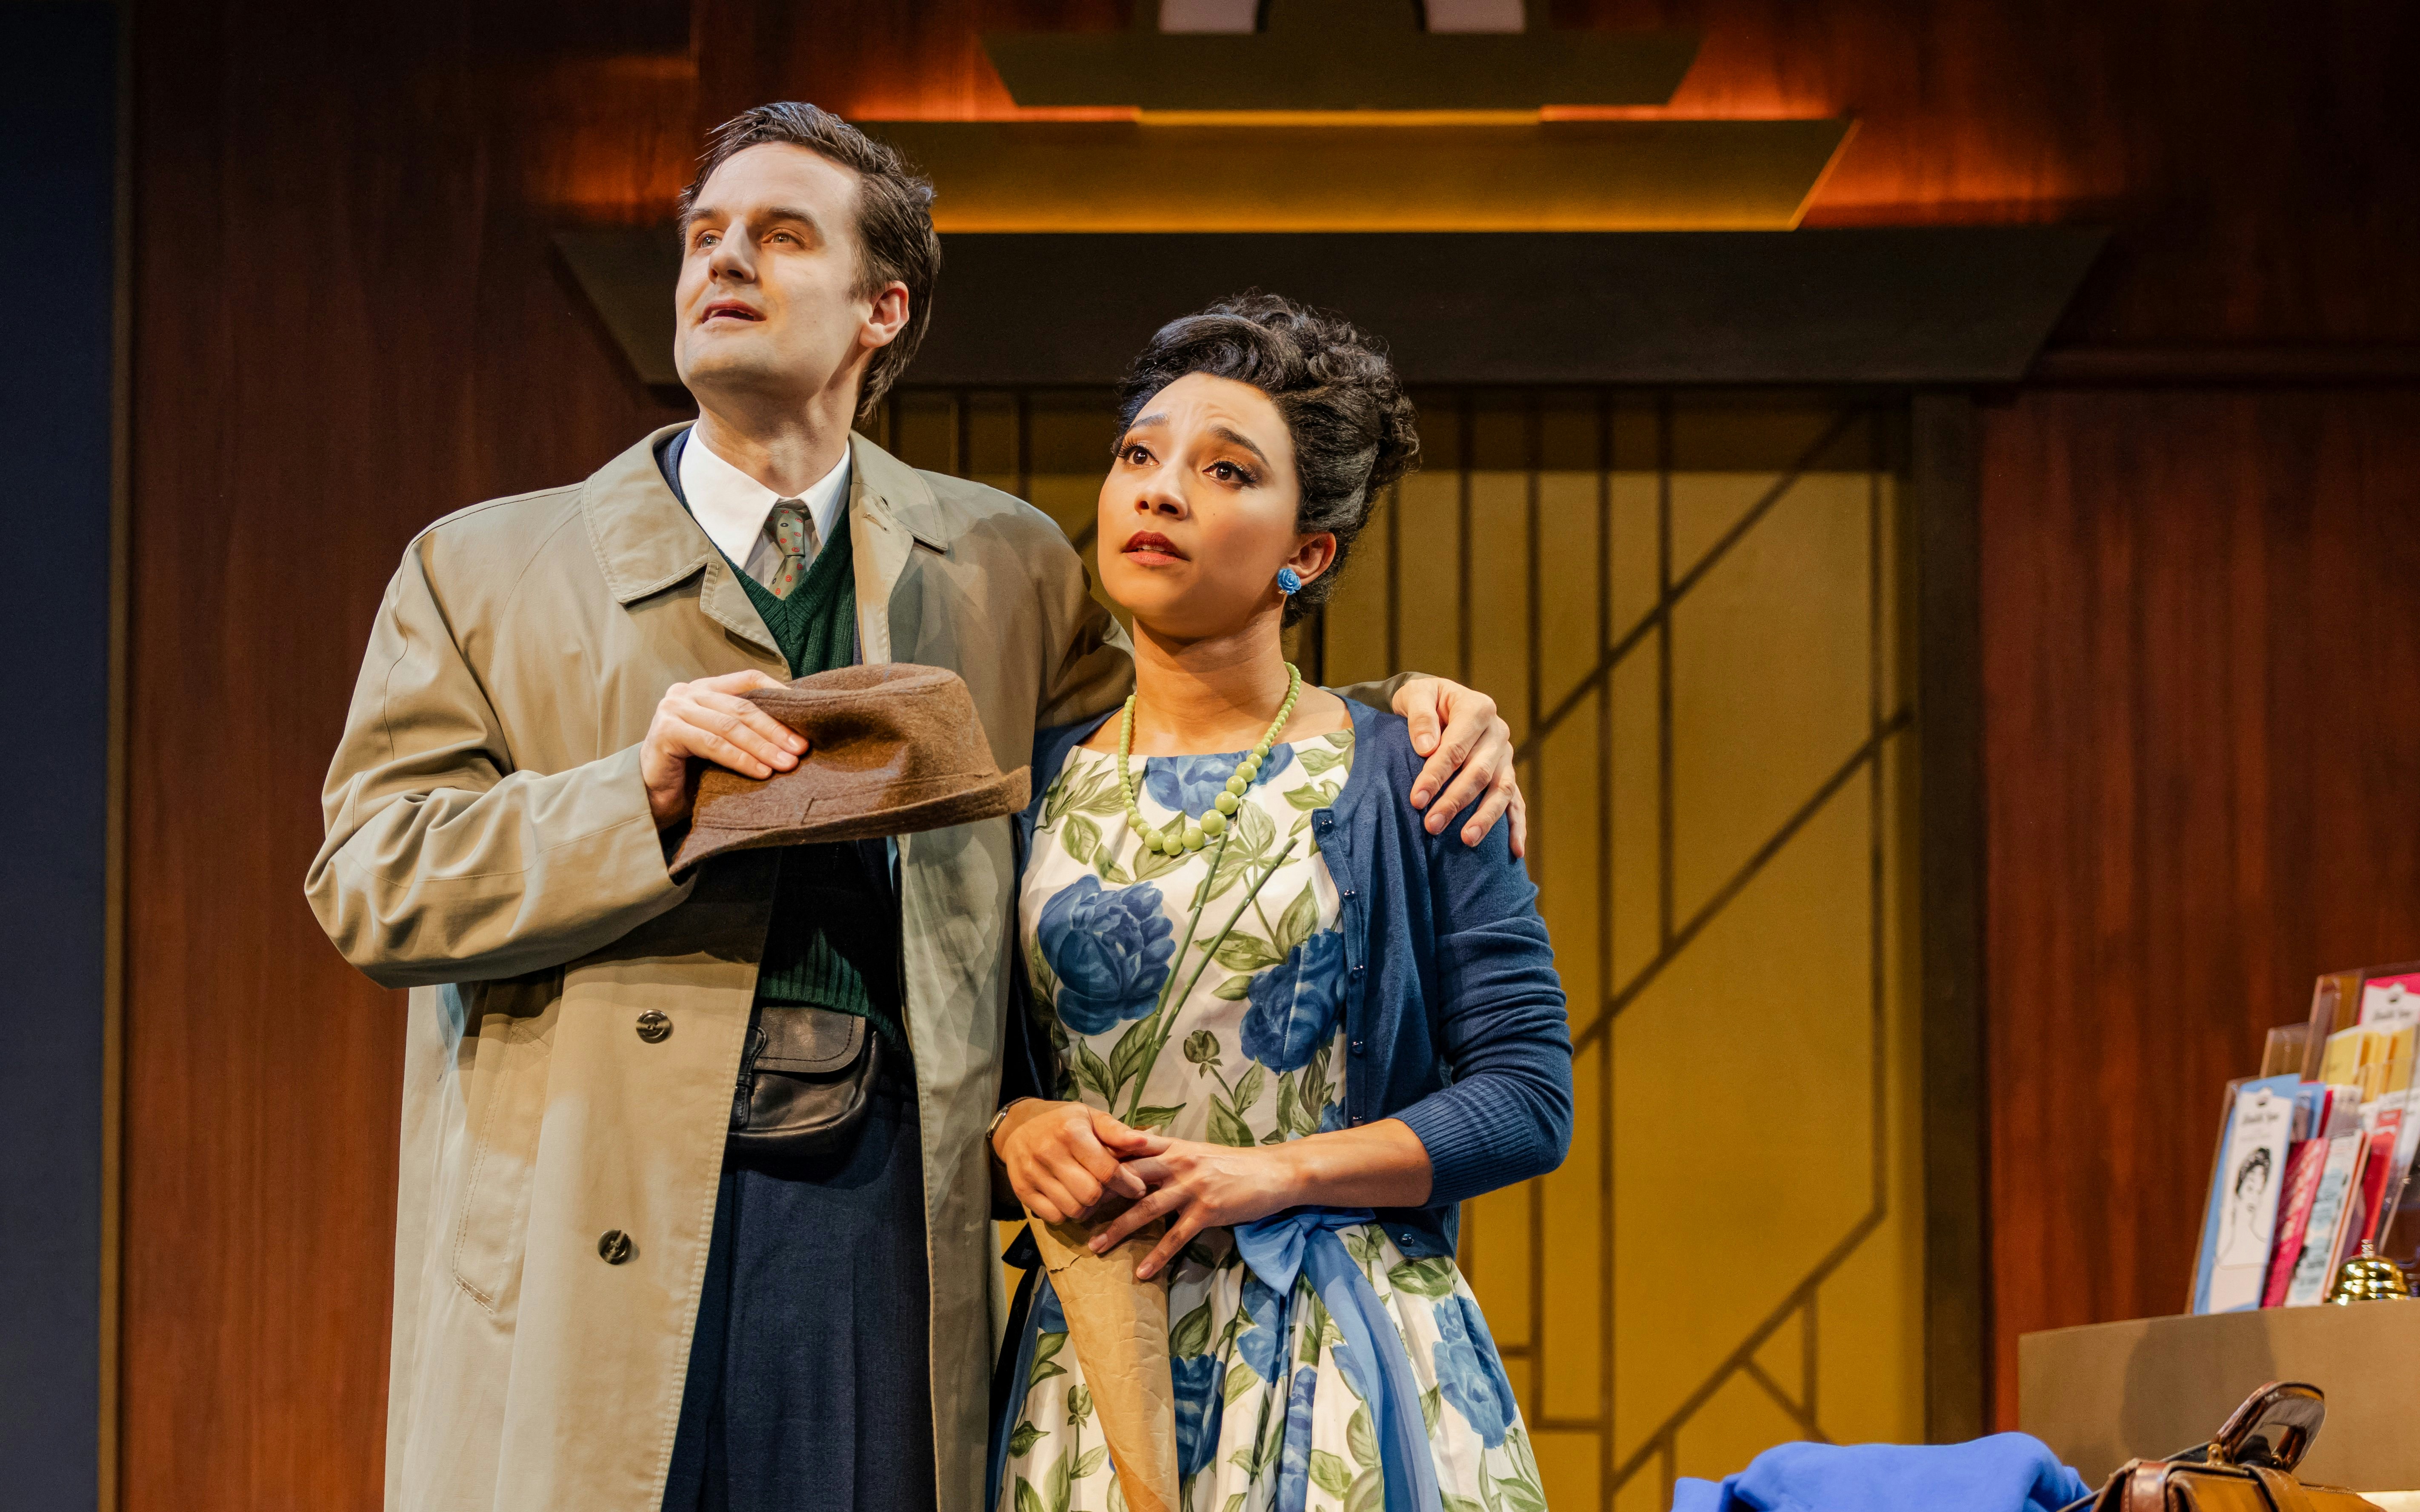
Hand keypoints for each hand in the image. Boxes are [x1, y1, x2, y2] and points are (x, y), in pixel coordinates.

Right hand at [641, 670, 805, 829]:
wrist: (652, 795)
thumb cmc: (692, 769)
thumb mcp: (723, 741)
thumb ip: (745, 727)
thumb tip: (796, 732)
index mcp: (704, 688)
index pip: (748, 680)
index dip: (779, 693)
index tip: (807, 714)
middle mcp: (686, 692)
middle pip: (741, 706)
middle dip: (775, 729)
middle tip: (801, 748)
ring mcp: (673, 710)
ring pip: (729, 726)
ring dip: (762, 746)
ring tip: (787, 763)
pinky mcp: (666, 732)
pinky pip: (712, 745)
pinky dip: (740, 759)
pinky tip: (760, 772)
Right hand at [993, 1100, 1151, 1224]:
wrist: (1018, 1126)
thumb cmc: (1063, 1122)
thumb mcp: (1090, 1117)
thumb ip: (1117, 1131)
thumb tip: (1144, 1142)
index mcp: (1071, 1132)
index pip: (1107, 1170)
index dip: (1128, 1184)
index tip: (1138, 1188)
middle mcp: (1049, 1153)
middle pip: (1090, 1194)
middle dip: (1107, 1196)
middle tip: (1112, 1191)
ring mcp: (1033, 1174)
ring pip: (1073, 1209)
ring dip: (1089, 1208)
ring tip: (1092, 1195)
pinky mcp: (1022, 1191)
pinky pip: (1054, 1217)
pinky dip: (1068, 1213)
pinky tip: (1071, 1199)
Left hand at [1087, 1131, 1302, 1279]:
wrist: (1273, 1171)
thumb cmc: (1233, 1164)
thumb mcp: (1196, 1151)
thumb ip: (1166, 1154)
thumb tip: (1133, 1158)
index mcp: (1172, 1145)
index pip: (1127, 1149)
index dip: (1098, 1161)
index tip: (1072, 1175)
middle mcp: (1178, 1161)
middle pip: (1127, 1177)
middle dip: (1098, 1197)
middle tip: (1071, 1215)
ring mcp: (1193, 1185)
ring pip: (1145, 1208)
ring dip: (1118, 1230)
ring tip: (1096, 1248)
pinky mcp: (1208, 1209)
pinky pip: (1176, 1236)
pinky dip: (1157, 1255)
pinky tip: (1142, 1272)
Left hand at [1394, 677, 1527, 855]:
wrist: (1438, 701)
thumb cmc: (1424, 700)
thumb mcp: (1416, 695)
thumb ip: (1419, 716)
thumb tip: (1426, 747)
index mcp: (1477, 708)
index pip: (1456, 748)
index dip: (1436, 775)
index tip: (1416, 799)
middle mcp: (1497, 732)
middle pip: (1479, 772)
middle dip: (1455, 801)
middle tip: (1431, 825)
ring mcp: (1505, 755)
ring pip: (1501, 790)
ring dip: (1485, 817)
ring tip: (1467, 841)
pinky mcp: (1507, 773)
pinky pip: (1516, 801)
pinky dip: (1517, 826)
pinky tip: (1515, 851)